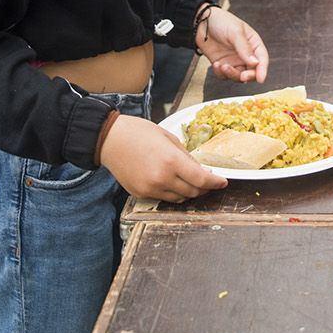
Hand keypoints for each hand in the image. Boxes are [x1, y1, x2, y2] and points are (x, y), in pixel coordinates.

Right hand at [100, 114, 226, 202]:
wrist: (109, 140)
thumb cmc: (139, 133)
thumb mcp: (168, 138)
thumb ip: (186, 156)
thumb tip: (201, 170)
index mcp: (171, 161)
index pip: (201, 179)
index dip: (215, 183)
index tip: (223, 182)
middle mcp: (162, 178)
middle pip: (193, 192)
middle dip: (204, 188)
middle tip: (208, 180)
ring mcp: (150, 189)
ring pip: (180, 199)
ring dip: (189, 192)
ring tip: (190, 182)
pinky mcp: (141, 194)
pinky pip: (164, 198)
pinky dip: (173, 193)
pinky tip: (172, 182)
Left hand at [197, 6, 268, 83]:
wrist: (201, 22)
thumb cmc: (221, 21)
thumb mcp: (235, 32)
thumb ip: (244, 48)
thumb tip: (255, 63)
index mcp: (253, 43)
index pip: (262, 59)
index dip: (263, 70)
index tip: (261, 79)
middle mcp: (246, 54)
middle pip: (252, 71)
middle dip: (248, 76)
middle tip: (242, 76)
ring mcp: (234, 60)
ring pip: (238, 76)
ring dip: (232, 74)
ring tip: (223, 66)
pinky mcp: (222, 64)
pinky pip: (224, 75)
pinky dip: (221, 73)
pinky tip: (216, 64)